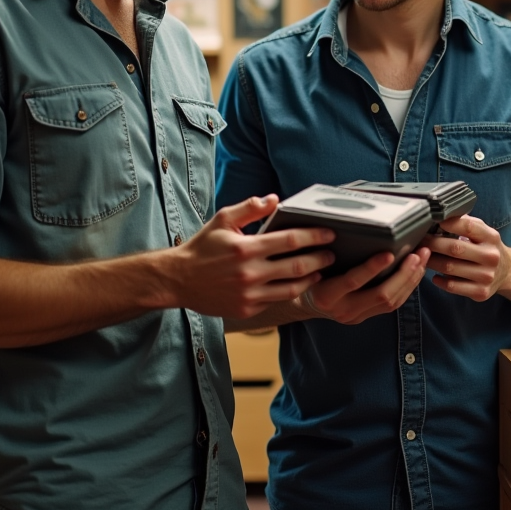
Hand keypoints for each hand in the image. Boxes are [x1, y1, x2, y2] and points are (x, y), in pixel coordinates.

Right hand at [164, 195, 334, 318]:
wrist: (178, 280)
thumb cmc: (202, 248)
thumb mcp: (222, 220)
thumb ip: (249, 209)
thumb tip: (274, 200)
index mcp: (246, 248)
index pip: (291, 240)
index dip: (314, 236)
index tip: (329, 232)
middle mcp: (250, 273)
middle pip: (298, 266)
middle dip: (320, 258)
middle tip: (331, 253)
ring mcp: (249, 294)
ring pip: (292, 288)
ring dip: (311, 279)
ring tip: (320, 270)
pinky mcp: (247, 309)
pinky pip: (276, 300)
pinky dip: (290, 291)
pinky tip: (298, 284)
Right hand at [295, 247, 430, 324]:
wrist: (307, 304)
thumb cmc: (311, 276)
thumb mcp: (313, 265)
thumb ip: (329, 253)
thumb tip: (350, 227)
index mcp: (327, 294)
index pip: (353, 281)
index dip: (372, 267)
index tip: (390, 253)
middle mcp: (344, 309)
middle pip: (382, 295)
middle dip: (404, 274)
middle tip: (417, 254)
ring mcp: (357, 316)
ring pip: (392, 302)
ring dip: (410, 280)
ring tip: (422, 259)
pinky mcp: (367, 317)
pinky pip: (393, 305)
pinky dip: (407, 287)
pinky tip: (415, 273)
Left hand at [421, 215, 510, 301]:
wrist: (506, 272)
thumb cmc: (486, 248)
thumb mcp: (483, 232)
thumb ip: (465, 223)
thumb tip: (440, 216)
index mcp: (491, 237)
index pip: (468, 226)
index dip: (448, 223)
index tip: (433, 221)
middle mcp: (491, 256)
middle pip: (455, 248)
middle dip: (432, 243)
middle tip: (420, 241)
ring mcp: (487, 276)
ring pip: (450, 268)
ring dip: (431, 261)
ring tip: (422, 257)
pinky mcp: (481, 292)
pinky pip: (453, 286)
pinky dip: (440, 280)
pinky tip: (434, 275)